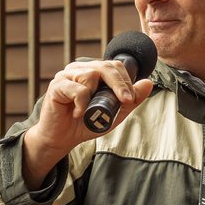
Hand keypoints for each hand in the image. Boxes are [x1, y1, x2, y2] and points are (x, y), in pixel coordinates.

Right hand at [23, 60, 154, 187]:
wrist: (62, 138)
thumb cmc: (87, 123)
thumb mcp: (115, 113)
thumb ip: (131, 99)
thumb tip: (148, 83)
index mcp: (93, 72)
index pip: (114, 66)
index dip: (126, 80)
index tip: (130, 99)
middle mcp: (79, 69)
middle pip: (105, 66)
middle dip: (120, 84)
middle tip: (126, 101)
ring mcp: (66, 75)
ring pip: (91, 75)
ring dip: (97, 96)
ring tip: (91, 110)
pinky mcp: (56, 86)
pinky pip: (77, 89)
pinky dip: (82, 103)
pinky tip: (78, 113)